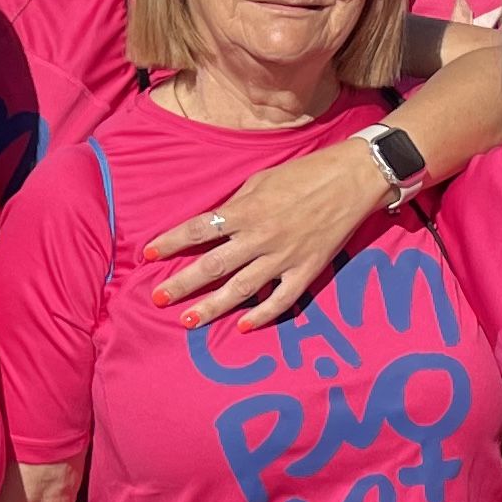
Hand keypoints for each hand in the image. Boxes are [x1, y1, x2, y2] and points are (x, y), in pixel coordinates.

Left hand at [141, 139, 372, 328]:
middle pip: (213, 265)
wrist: (352, 179)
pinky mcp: (307, 270)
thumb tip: (213, 225)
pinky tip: (241, 327)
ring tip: (188, 321)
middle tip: (158, 298)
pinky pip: (281, 300)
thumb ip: (236, 206)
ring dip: (212, 307)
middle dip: (182, 284)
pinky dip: (261, 315)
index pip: (198, 229)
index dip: (171, 242)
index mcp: (246, 211)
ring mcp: (284, 257)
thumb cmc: (304, 173)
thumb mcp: (261, 180)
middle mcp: (260, 237)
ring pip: (241, 289)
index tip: (149, 254)